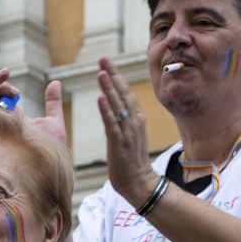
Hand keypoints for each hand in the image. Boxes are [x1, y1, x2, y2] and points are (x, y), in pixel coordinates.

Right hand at [0, 68, 67, 144]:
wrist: (53, 166)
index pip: (1, 97)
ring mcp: (0, 129)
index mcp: (14, 118)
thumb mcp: (54, 121)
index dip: (4, 86)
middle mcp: (4, 123)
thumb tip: (55, 82)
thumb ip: (52, 102)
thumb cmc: (52, 150)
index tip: (17, 90)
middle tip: (6, 72)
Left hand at [96, 56, 157, 204]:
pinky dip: (106, 110)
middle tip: (103, 57)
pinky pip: (112, 124)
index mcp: (136, 118)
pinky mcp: (119, 144)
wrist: (140, 184)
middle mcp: (134, 122)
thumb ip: (124, 121)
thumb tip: (116, 108)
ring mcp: (128, 132)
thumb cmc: (132, 162)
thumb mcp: (130, 136)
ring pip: (117, 105)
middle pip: (122, 93)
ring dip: (109, 88)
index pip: (125, 92)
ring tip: (101, 71)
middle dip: (112, 74)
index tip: (106, 62)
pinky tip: (100, 98)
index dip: (116, 76)